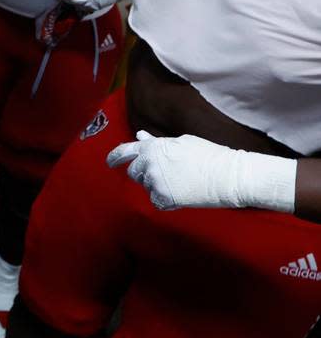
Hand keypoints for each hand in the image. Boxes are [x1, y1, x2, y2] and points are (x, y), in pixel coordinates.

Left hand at [106, 131, 296, 212]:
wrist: (228, 175)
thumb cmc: (209, 155)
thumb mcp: (180, 142)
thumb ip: (156, 142)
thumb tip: (139, 136)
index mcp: (152, 147)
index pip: (124, 151)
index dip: (114, 157)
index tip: (110, 163)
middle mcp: (148, 163)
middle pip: (134, 173)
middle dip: (145, 174)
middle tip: (165, 175)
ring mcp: (155, 181)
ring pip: (146, 187)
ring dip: (157, 186)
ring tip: (179, 182)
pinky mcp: (164, 198)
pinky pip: (156, 201)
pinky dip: (166, 200)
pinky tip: (181, 194)